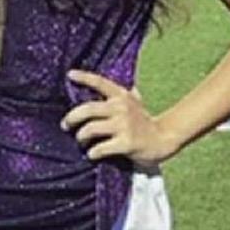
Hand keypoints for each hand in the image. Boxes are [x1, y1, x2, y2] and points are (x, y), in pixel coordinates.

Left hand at [61, 70, 181, 169]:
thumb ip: (122, 94)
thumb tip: (104, 85)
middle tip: (65, 125)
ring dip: (81, 136)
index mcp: (122, 96)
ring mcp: (124, 126)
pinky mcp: (126, 143)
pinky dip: (92, 152)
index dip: (84, 77)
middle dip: (72, 118)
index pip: (100, 82)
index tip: (69, 75)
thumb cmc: (144, 122)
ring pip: (90, 129)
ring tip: (81, 140)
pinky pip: (100, 148)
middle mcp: (121, 108)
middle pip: (87, 109)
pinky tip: (92, 154)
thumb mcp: (135, 102)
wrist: (164, 139)